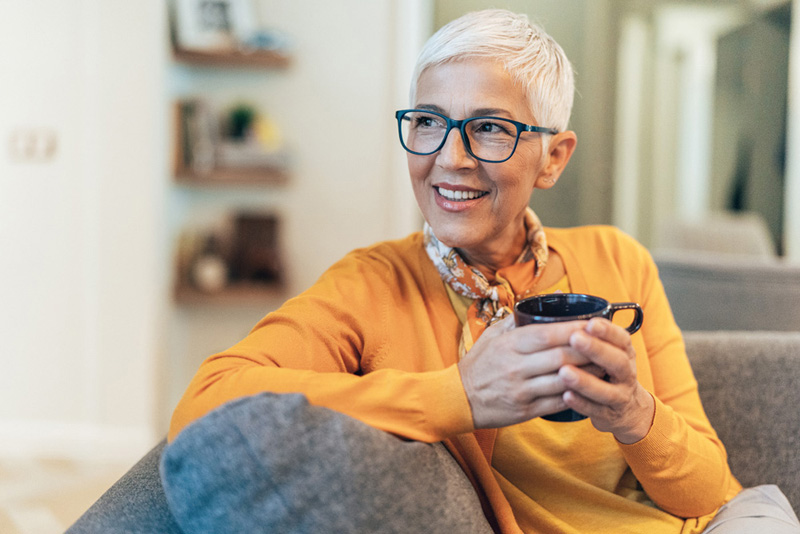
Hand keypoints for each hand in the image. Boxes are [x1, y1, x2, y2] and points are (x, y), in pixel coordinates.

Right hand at [458, 316, 600, 428]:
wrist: (459, 398)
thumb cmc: (479, 363)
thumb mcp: (492, 335)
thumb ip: (518, 319)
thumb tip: (548, 298)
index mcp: (509, 345)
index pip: (546, 335)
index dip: (572, 329)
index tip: (592, 323)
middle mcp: (516, 367)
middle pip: (560, 358)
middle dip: (587, 350)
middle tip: (607, 343)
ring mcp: (522, 390)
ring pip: (564, 381)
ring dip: (589, 373)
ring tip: (606, 364)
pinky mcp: (526, 410)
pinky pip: (558, 402)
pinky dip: (577, 395)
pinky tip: (591, 387)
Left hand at [559, 318, 654, 443]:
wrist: (627, 410)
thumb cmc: (606, 370)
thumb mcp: (606, 349)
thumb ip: (586, 330)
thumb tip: (556, 298)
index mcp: (625, 353)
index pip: (622, 339)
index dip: (607, 331)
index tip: (590, 323)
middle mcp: (627, 373)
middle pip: (617, 362)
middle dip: (596, 350)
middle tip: (575, 339)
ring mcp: (620, 396)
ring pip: (606, 390)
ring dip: (585, 381)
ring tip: (564, 372)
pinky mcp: (609, 415)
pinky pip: (596, 410)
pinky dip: (581, 404)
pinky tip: (565, 395)